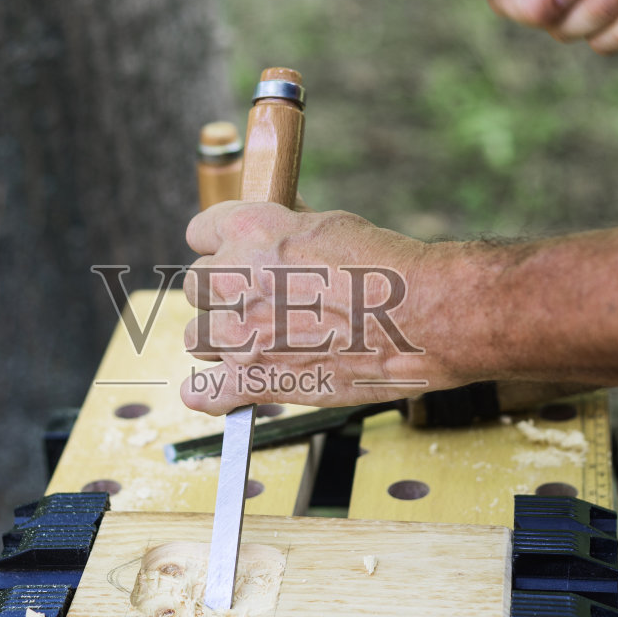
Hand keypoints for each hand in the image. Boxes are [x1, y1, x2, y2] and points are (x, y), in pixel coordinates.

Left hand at [179, 203, 465, 414]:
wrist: (421, 319)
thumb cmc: (387, 270)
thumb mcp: (332, 224)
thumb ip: (288, 227)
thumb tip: (280, 221)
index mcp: (249, 231)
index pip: (200, 232)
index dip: (219, 245)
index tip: (232, 256)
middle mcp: (233, 280)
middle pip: (195, 286)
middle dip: (222, 293)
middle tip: (257, 301)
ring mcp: (239, 334)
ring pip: (195, 337)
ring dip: (219, 339)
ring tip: (254, 341)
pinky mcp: (254, 381)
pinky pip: (204, 393)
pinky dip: (207, 395)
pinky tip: (213, 392)